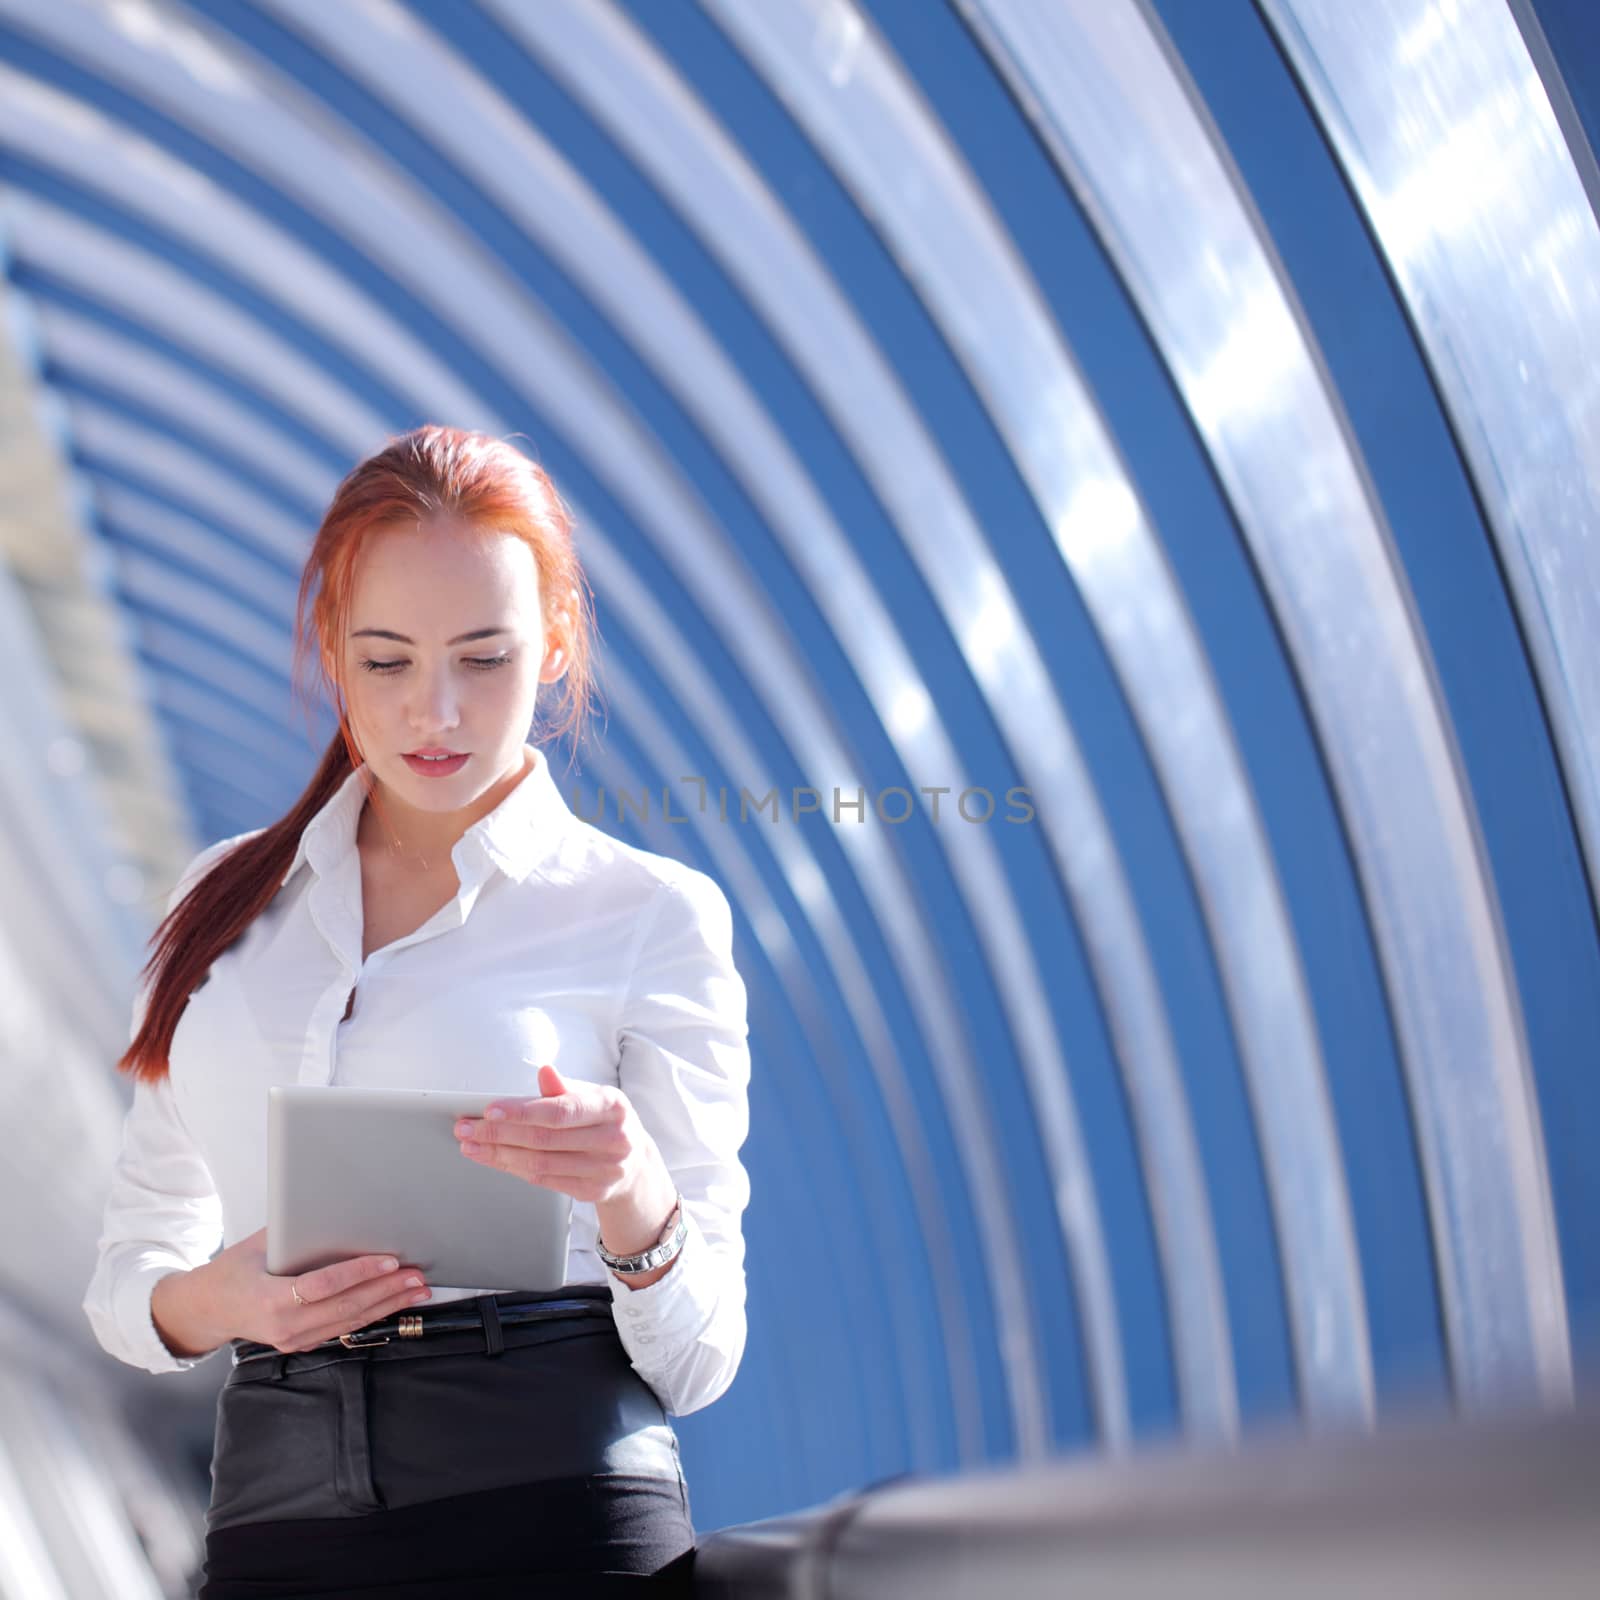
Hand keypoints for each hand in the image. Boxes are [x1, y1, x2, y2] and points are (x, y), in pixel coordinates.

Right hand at [161, 1227, 432, 1355]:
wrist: (208, 1310)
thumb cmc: (234, 1270)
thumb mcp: (258, 1244)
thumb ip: (294, 1230)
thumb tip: (333, 1203)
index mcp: (269, 1299)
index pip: (322, 1286)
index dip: (358, 1274)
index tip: (388, 1261)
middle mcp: (283, 1325)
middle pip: (345, 1307)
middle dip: (386, 1290)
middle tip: (417, 1274)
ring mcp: (293, 1339)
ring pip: (350, 1322)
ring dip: (388, 1305)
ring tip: (417, 1288)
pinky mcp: (302, 1343)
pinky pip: (343, 1328)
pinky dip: (372, 1313)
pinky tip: (394, 1301)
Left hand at [452, 1064, 659, 1206]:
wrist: (635, 1163)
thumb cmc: (606, 1121)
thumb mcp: (594, 1096)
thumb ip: (565, 1087)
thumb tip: (544, 1072)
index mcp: (613, 1107)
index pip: (561, 1111)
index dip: (522, 1111)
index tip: (489, 1110)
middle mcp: (613, 1139)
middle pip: (545, 1139)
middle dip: (499, 1133)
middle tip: (467, 1128)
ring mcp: (604, 1169)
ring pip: (540, 1163)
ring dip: (499, 1154)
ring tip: (471, 1145)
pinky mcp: (592, 1191)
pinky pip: (544, 1181)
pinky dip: (514, 1169)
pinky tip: (495, 1159)